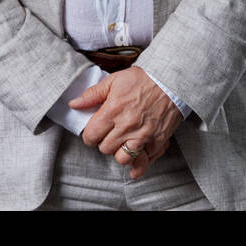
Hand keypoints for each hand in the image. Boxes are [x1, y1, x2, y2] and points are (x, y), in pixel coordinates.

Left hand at [69, 66, 183, 178]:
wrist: (171, 80)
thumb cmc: (143, 78)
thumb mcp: (114, 80)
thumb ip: (92, 94)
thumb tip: (74, 104)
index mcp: (113, 111)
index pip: (91, 136)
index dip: (90, 134)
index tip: (94, 131)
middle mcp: (127, 126)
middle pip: (105, 148)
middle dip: (104, 142)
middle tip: (109, 134)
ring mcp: (143, 135)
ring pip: (122, 159)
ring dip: (120, 153)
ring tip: (122, 143)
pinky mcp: (157, 140)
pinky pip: (145, 161)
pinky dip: (139, 165)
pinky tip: (134, 167)